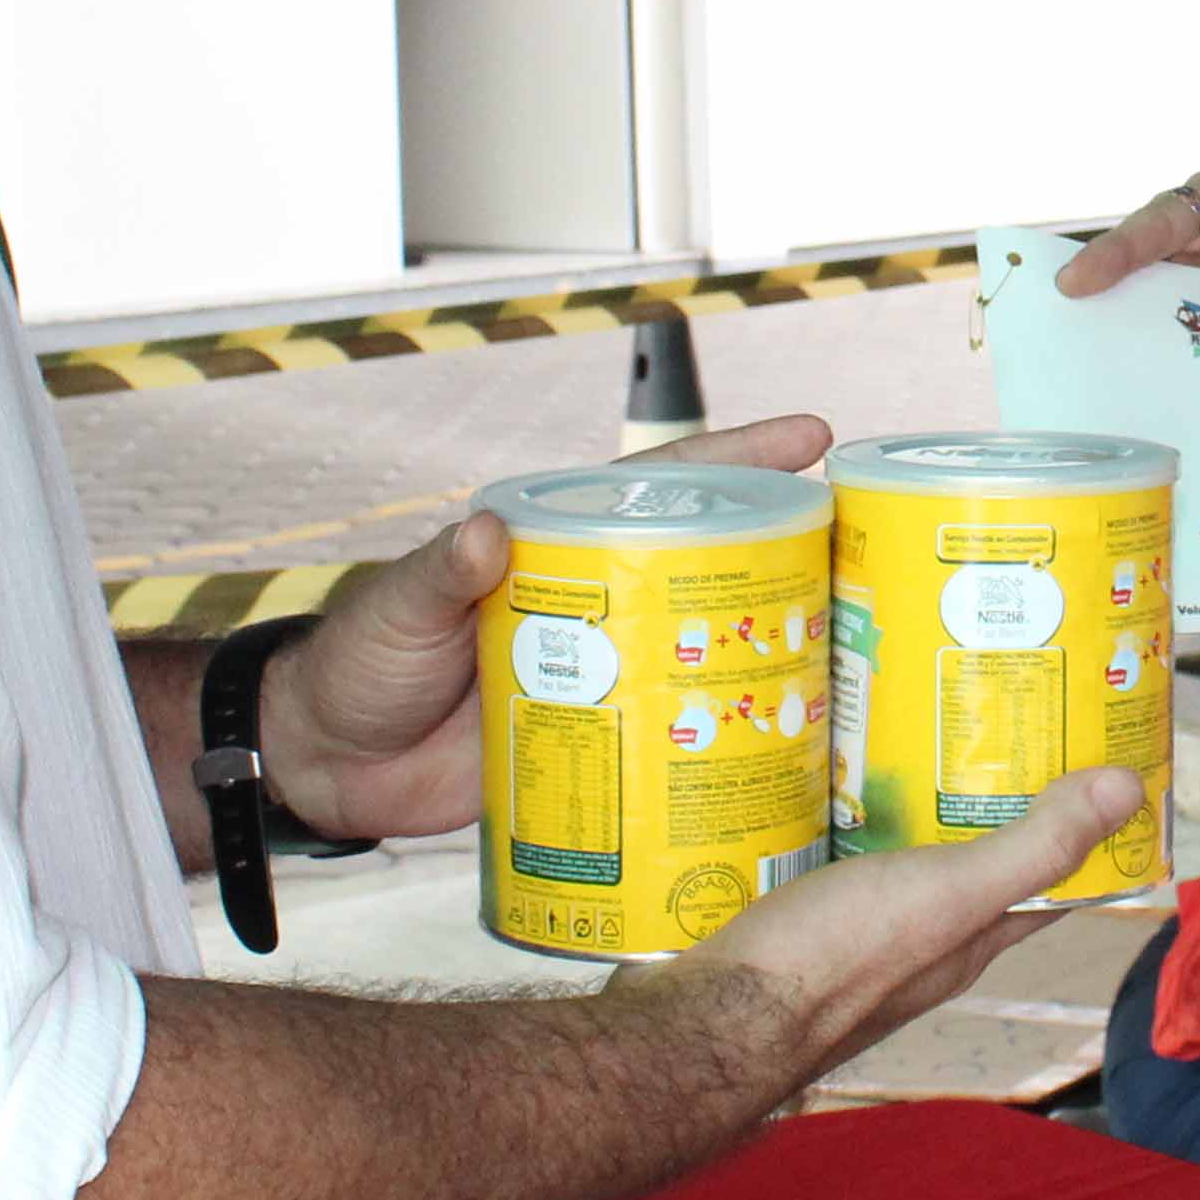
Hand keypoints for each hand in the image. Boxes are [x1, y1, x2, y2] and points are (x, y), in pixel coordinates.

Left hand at [255, 415, 837, 837]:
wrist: (328, 763)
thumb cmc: (360, 662)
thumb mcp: (400, 608)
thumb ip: (439, 572)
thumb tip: (485, 535)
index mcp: (561, 544)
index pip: (663, 487)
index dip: (740, 459)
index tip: (816, 436)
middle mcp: (600, 599)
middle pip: (712, 566)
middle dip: (792, 556)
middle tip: (871, 559)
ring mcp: (607, 671)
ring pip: (709, 650)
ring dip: (775, 652)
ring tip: (857, 658)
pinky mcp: (603, 743)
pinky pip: (678, 735)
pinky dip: (728, 741)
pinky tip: (787, 755)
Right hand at [658, 765, 1149, 1076]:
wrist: (711, 1017)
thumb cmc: (836, 961)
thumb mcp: (951, 893)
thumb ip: (1033, 848)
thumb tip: (1128, 789)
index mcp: (973, 938)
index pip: (1050, 881)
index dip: (1079, 825)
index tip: (1089, 753)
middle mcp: (926, 942)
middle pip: (974, 863)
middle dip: (988, 796)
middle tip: (987, 710)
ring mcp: (860, 935)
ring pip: (905, 859)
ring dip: (915, 803)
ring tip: (909, 724)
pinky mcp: (802, 922)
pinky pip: (842, 859)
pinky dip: (850, 818)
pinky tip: (830, 778)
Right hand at [1057, 164, 1199, 364]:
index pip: (1162, 221)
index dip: (1116, 250)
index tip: (1077, 282)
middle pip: (1142, 270)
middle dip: (1108, 302)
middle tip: (1067, 338)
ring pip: (1156, 310)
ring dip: (1137, 341)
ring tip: (1099, 376)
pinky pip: (1184, 341)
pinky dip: (1172, 365)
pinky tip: (1158, 395)